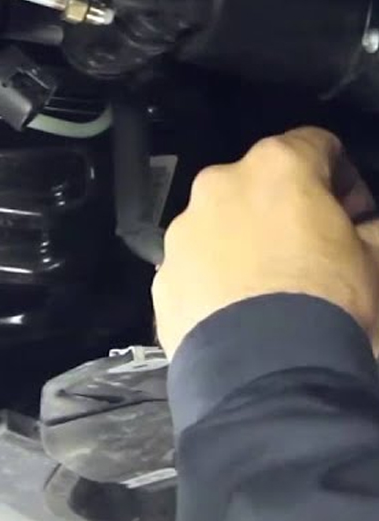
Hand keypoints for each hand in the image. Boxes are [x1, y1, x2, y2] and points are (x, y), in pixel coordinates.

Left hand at [153, 127, 378, 359]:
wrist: (268, 376)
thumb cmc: (329, 303)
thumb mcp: (376, 258)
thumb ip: (371, 227)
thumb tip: (366, 225)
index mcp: (277, 166)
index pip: (316, 144)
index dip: (341, 176)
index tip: (352, 210)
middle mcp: (220, 184)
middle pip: (260, 183)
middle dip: (287, 208)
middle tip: (311, 250)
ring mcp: (185, 230)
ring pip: (221, 222)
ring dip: (244, 240)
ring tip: (270, 288)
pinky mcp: (164, 274)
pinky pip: (196, 265)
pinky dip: (214, 278)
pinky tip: (238, 312)